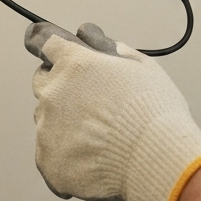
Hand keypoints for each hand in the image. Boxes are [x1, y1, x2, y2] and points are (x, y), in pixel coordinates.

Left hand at [25, 20, 200, 200]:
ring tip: (98, 137)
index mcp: (75, 65)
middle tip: (90, 103)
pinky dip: (66, 155)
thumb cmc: (154, 112)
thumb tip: (93, 38)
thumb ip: (112, 50)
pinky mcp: (47, 162)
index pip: (47, 45)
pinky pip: (49, 154)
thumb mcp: (142, 67)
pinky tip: (93, 158)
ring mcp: (46, 129)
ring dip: (63, 123)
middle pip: (42, 83)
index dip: (59, 53)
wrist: (157, 159)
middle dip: (61, 88)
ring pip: (46, 120)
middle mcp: (54, 93)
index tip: (62, 59)